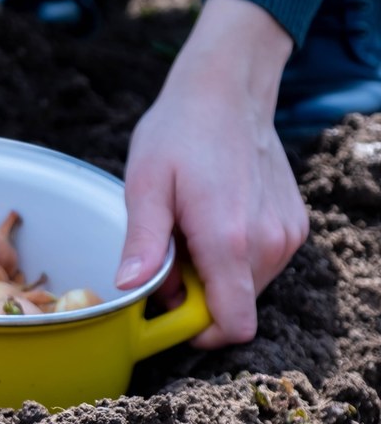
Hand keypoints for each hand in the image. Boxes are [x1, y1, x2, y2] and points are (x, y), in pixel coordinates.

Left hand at [117, 0, 308, 348]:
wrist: (228, 91)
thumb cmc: (179, 133)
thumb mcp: (145, 185)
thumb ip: (143, 242)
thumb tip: (130, 288)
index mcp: (229, 240)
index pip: (231, 325)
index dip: (196, 332)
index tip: (166, 312)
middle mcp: (269, 243)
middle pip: (234, 309)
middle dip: (195, 298)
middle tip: (166, 256)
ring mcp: (287, 234)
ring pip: (247, 288)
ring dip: (213, 276)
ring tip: (187, 231)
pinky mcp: (294, 225)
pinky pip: (262, 265)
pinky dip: (233, 257)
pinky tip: (210, 221)